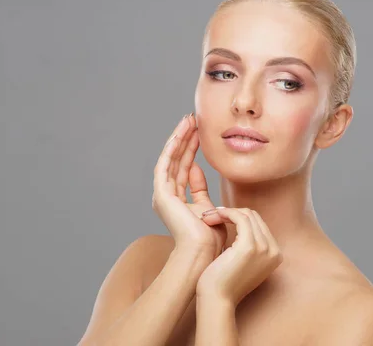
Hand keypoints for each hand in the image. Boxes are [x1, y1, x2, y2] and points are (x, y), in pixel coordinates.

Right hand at [152, 113, 226, 258]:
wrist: (203, 254)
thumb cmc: (210, 239)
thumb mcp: (209, 208)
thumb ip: (201, 189)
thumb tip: (198, 169)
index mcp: (178, 201)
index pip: (184, 168)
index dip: (191, 149)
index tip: (200, 132)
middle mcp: (167, 196)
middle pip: (177, 160)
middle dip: (185, 139)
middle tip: (193, 119)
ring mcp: (162, 195)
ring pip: (171, 159)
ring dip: (179, 138)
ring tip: (189, 120)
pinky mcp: (161, 194)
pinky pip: (165, 164)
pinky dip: (172, 148)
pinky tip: (180, 133)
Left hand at [196, 208, 282, 305]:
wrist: (217, 300)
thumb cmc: (224, 282)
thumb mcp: (242, 262)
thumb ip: (248, 246)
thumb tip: (239, 224)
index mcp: (274, 254)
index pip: (258, 224)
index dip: (237, 217)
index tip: (218, 218)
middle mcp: (274, 250)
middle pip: (254, 217)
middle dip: (231, 212)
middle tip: (210, 215)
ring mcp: (264, 248)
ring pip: (246, 215)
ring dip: (224, 212)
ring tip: (206, 217)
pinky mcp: (250, 245)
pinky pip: (239, 217)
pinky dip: (223, 213)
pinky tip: (210, 217)